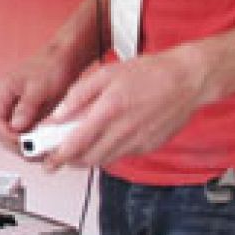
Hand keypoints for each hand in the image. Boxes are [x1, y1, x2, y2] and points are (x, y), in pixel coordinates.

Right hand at [0, 41, 87, 156]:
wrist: (64, 58)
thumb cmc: (52, 67)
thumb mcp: (39, 88)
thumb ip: (26, 108)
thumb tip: (16, 127)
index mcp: (1, 91)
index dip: (9, 137)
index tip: (25, 145)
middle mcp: (4, 99)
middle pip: (2, 130)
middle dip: (16, 144)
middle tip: (34, 154)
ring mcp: (14, 105)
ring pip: (12, 132)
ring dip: (24, 144)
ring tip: (40, 152)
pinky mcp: (25, 110)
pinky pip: (23, 129)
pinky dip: (31, 138)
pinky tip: (42, 144)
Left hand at [32, 46, 211, 171]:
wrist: (188, 80)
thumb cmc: (150, 73)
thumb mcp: (106, 74)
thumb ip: (79, 94)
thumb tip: (59, 114)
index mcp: (110, 110)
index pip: (77, 142)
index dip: (59, 154)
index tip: (46, 158)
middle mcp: (124, 130)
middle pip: (89, 158)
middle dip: (69, 161)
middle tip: (57, 156)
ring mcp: (139, 141)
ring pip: (105, 160)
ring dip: (87, 159)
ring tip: (76, 150)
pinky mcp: (149, 146)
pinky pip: (122, 156)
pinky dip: (108, 154)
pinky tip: (103, 142)